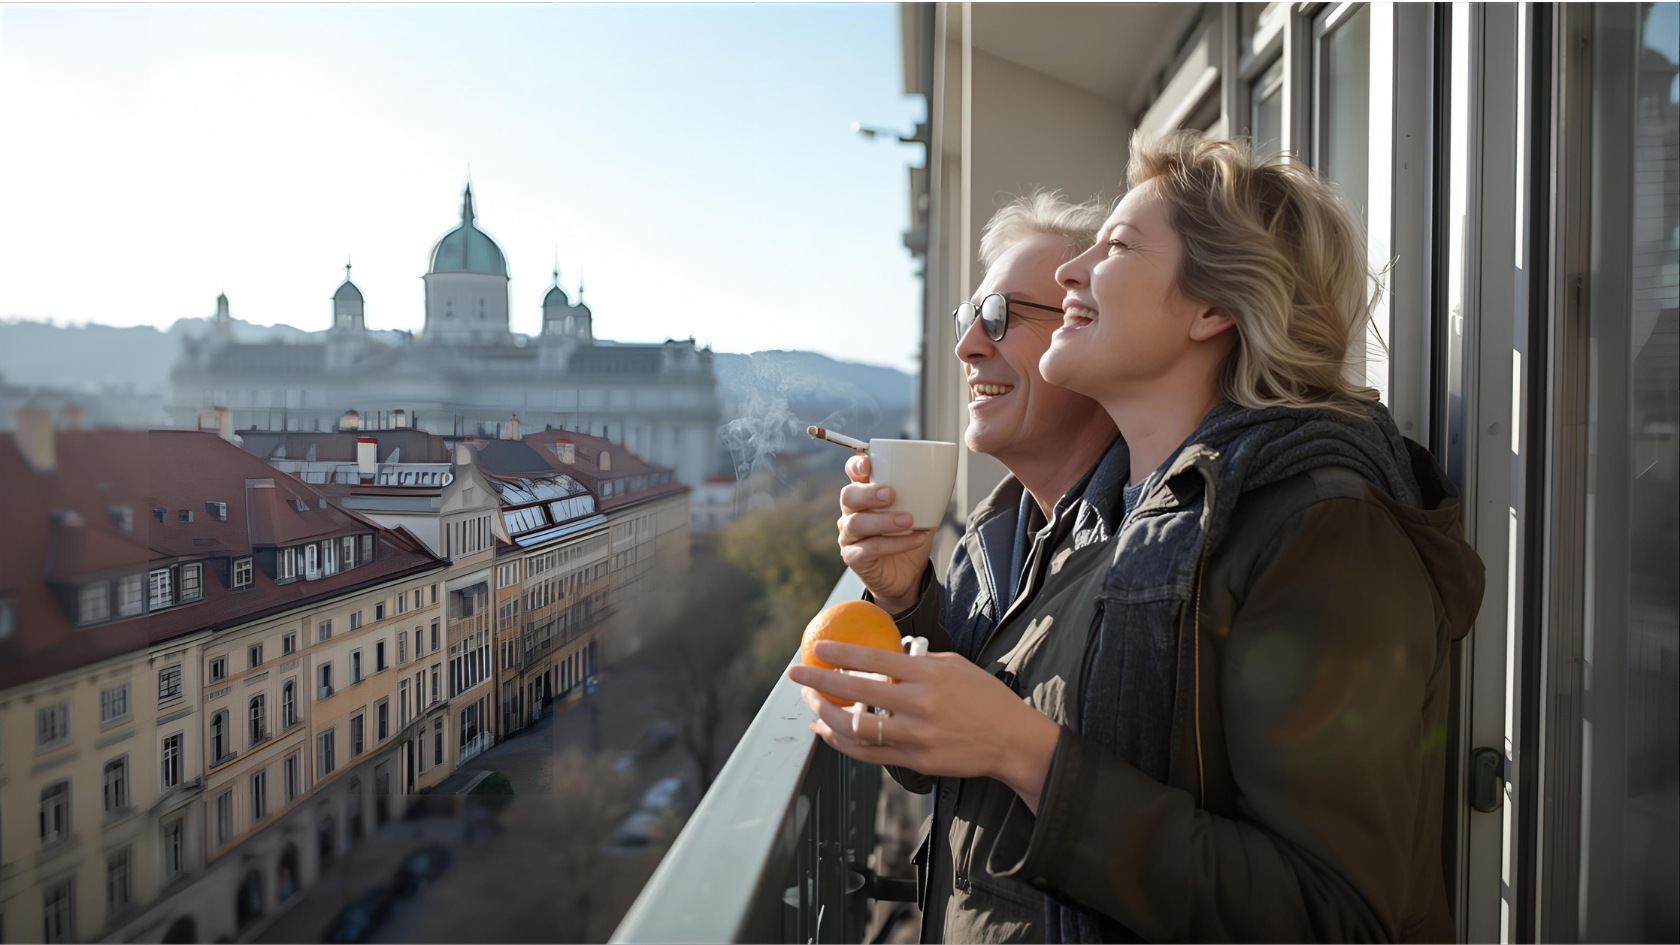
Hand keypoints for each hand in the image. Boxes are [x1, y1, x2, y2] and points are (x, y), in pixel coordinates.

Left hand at [787, 641, 1060, 812]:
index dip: (841, 654)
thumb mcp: (954, 666)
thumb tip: (878, 659)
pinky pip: (869, 754)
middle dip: (820, 684)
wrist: (1011, 741)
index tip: (817, 648)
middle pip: (857, 694)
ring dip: (825, 717)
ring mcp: (916, 738)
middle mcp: (919, 706)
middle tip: (797, 675)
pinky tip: (828, 731)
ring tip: (811, 704)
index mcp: (929, 675)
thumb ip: (916, 662)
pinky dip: (842, 742)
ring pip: (856, 729)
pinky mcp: (916, 762)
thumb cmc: (984, 698)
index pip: (875, 659)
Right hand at [837, 454, 933, 612]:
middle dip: (868, 493)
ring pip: (856, 523)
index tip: (868, 464)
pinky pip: (869, 549)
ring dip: (883, 520)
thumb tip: (941, 476)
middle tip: (891, 494)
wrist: (907, 575)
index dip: (856, 465)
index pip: (852, 473)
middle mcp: (851, 512)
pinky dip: (894, 543)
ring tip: (908, 520)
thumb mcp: (919, 513)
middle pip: (848, 496)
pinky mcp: (853, 557)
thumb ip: (923, 495)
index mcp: (865, 494)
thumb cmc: (909, 537)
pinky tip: (916, 539)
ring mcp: (849, 536)